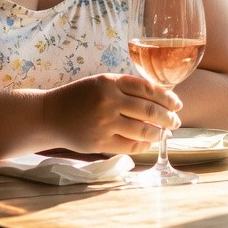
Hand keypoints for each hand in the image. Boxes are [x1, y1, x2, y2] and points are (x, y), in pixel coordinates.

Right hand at [41, 73, 181, 155]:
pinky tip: (148, 143)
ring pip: (142, 130)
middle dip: (167, 118)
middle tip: (175, 122)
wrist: (50, 115)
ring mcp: (104, 123)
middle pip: (149, 110)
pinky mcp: (99, 142)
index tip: (177, 104)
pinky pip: (130, 146)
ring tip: (164, 134)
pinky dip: (144, 145)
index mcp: (110, 82)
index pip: (147, 89)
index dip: (167, 98)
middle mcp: (108, 101)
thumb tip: (160, 98)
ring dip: (158, 133)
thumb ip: (126, 87)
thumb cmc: (78, 97)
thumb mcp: (100, 83)